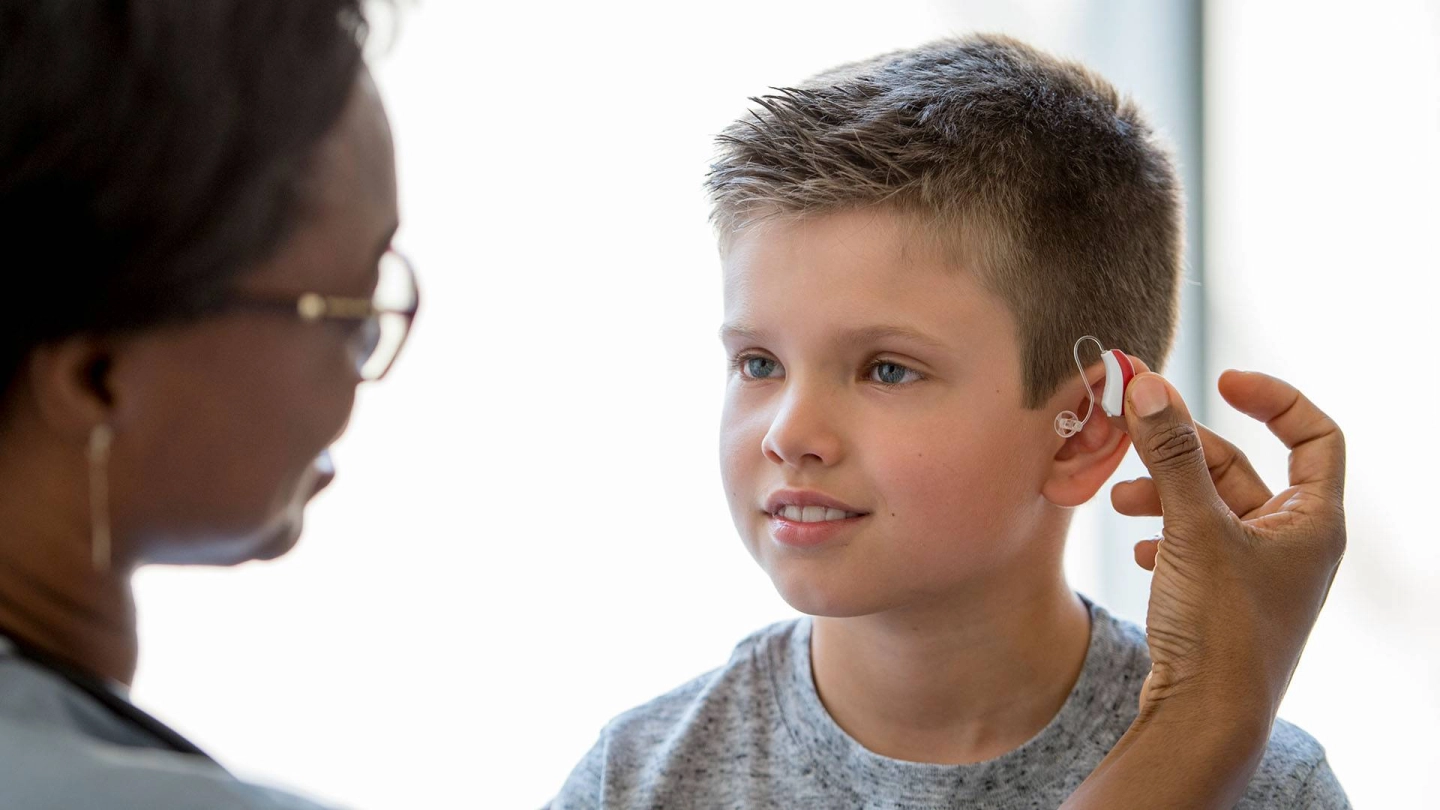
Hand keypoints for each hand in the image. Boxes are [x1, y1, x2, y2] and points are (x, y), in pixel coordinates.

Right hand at [1062, 366, 1345, 809]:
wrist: (1204, 717)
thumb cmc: (1220, 627)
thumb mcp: (1192, 527)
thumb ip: (1169, 453)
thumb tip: (1148, 383)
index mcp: (1312, 521)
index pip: (1314, 435)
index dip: (1273, 398)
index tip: (1221, 380)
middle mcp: (1293, 543)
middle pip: (1240, 468)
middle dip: (1182, 454)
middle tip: (1134, 436)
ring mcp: (1258, 572)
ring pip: (1208, 506)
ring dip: (1162, 493)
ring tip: (1120, 502)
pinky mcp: (1223, 597)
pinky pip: (1193, 544)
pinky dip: (1163, 535)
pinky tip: (1138, 549)